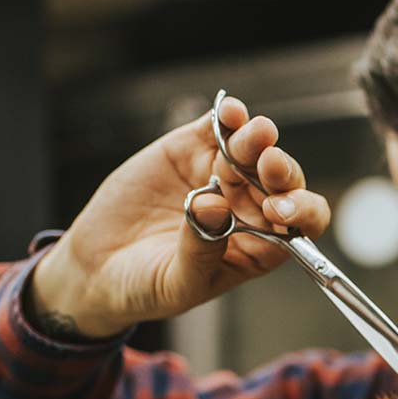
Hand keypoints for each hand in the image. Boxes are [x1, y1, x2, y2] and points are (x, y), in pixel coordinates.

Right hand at [29, 95, 331, 339]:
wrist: (97, 268)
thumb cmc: (146, 287)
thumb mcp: (176, 282)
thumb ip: (200, 249)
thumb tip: (213, 205)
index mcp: (259, 246)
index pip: (300, 224)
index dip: (301, 212)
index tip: (280, 209)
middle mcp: (248, 207)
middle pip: (283, 182)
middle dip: (281, 171)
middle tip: (268, 165)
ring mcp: (222, 175)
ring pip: (254, 150)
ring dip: (258, 140)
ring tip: (254, 134)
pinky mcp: (191, 150)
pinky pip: (217, 128)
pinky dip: (227, 116)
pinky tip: (229, 111)